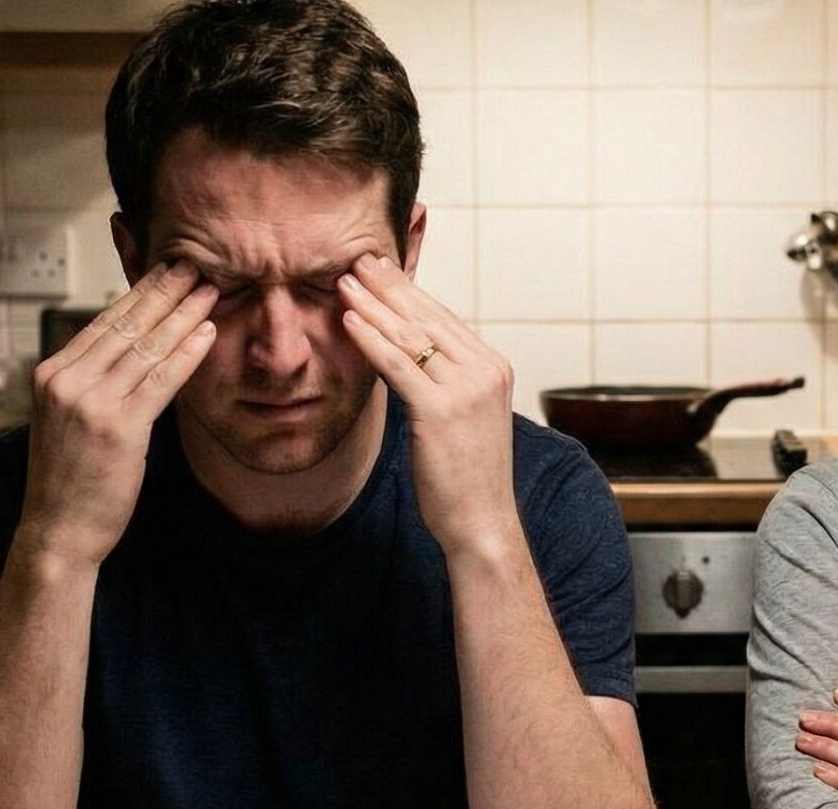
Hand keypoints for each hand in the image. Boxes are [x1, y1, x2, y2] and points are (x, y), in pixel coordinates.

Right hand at [17, 261, 216, 568]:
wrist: (57, 530)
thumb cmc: (70, 479)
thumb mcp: (68, 419)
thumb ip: (91, 382)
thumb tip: (126, 350)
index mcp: (51, 374)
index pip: (103, 322)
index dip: (139, 293)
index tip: (166, 270)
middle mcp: (65, 380)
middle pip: (125, 324)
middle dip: (164, 291)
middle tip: (196, 264)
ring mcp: (90, 402)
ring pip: (146, 346)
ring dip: (183, 315)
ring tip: (211, 290)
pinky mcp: (118, 427)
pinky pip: (160, 379)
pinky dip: (187, 353)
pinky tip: (209, 333)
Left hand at [336, 254, 518, 558]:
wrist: (482, 522)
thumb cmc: (466, 476)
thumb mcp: (462, 417)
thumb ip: (444, 380)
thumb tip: (409, 353)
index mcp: (494, 367)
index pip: (444, 318)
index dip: (409, 290)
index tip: (380, 268)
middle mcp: (486, 370)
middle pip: (428, 317)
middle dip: (389, 286)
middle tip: (357, 258)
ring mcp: (467, 388)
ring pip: (411, 335)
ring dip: (372, 305)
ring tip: (343, 282)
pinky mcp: (442, 409)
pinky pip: (398, 364)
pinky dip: (370, 339)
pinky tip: (348, 320)